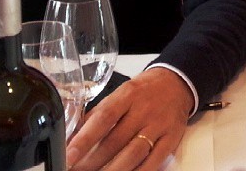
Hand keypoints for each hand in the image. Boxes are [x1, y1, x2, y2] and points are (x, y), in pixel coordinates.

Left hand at [67, 67, 193, 169]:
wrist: (176, 83)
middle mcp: (144, 109)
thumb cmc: (143, 91)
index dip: (85, 138)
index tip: (69, 155)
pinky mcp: (171, 138)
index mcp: (128, 94)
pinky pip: (154, 161)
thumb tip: (72, 137)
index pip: (104, 117)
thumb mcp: (121, 93)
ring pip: (133, 154)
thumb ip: (98, 114)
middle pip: (116, 141)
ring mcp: (159, 125)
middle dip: (92, 162)